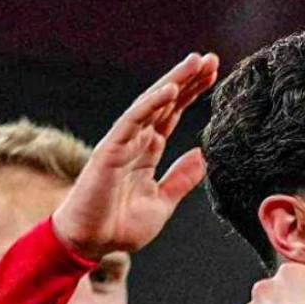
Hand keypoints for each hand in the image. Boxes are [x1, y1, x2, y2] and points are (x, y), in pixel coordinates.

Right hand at [51, 52, 219, 258]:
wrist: (91, 244)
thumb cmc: (119, 227)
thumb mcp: (162, 202)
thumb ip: (181, 179)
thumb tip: (202, 157)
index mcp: (148, 151)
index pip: (173, 114)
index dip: (192, 94)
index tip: (213, 75)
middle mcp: (136, 141)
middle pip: (166, 103)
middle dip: (188, 80)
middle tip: (211, 58)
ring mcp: (123, 143)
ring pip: (151, 104)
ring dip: (174, 81)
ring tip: (196, 62)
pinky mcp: (110, 150)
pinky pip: (132, 121)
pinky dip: (151, 104)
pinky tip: (170, 89)